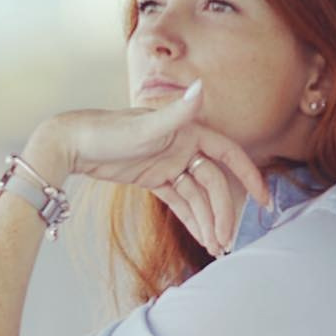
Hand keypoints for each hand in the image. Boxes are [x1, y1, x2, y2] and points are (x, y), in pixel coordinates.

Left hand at [27, 82, 270, 257]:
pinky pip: (179, 201)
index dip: (248, 177)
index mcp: (189, 130)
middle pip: (212, 184)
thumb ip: (178, 111)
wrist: (72, 143)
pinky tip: (201, 238)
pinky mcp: (154, 177)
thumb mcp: (146, 125)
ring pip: (197, 197)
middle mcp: (183, 146)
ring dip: (207, 221)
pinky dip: (190, 218)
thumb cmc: (107, 130)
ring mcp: (169, 163)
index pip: (229, 156)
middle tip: (225, 242)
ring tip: (216, 249)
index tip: (263, 201)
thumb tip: (202, 86)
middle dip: (221, 213)